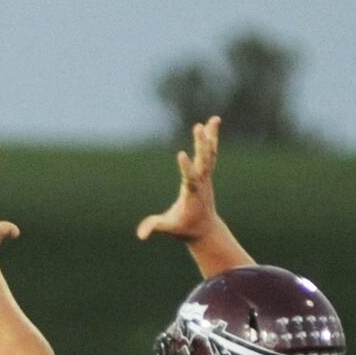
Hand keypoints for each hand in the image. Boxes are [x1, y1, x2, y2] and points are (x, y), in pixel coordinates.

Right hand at [136, 115, 222, 241]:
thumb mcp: (170, 228)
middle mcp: (201, 183)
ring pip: (209, 154)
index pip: (189, 179)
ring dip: (211, 137)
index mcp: (192, 194)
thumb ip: (155, 227)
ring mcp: (206, 177)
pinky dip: (211, 138)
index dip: (186, 167)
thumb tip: (141, 235)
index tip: (181, 154)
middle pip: (203, 161)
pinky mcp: (207, 173)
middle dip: (201, 145)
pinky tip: (212, 123)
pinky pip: (210, 153)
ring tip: (214, 119)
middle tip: (198, 127)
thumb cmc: (185, 227)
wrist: (205, 229)